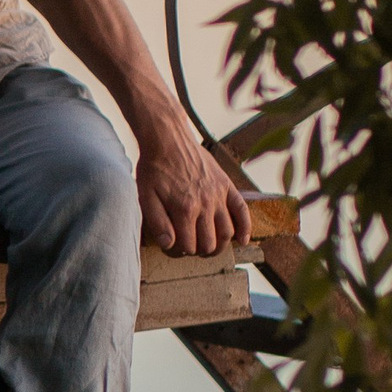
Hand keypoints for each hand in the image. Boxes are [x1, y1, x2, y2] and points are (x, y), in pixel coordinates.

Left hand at [135, 116, 251, 255]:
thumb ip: (158, 222)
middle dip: (199, 251)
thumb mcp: (146, 196)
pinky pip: (242, 210)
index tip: (173, 248)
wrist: (168, 139)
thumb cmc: (154, 168)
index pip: (187, 246)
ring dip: (220, 244)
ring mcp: (218, 195)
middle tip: (191, 248)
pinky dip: (245, 228)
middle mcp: (205, 204)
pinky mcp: (226, 185)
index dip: (179, 252)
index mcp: (183, 209)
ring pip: (227, 232)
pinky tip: (242, 240)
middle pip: (209, 243)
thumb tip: (169, 245)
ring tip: (209, 246)